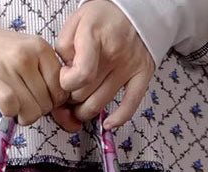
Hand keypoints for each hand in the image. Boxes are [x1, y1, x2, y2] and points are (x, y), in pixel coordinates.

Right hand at [0, 15, 69, 125]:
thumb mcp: (29, 56)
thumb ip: (49, 80)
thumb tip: (73, 123)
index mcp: (41, 47)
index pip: (62, 90)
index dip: (54, 103)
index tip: (41, 100)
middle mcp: (26, 54)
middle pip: (46, 104)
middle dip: (37, 110)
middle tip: (24, 102)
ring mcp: (7, 65)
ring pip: (31, 110)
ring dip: (23, 116)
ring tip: (14, 106)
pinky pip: (10, 106)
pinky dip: (10, 113)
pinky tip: (5, 107)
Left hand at [53, 0, 154, 129]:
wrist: (137, 10)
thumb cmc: (103, 18)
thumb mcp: (76, 22)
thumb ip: (64, 48)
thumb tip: (64, 74)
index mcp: (95, 37)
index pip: (80, 75)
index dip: (66, 83)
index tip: (65, 77)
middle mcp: (114, 54)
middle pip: (84, 94)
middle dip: (72, 97)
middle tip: (71, 91)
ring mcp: (129, 67)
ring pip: (100, 104)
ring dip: (85, 111)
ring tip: (80, 105)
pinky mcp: (142, 75)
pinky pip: (130, 105)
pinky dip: (118, 119)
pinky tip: (108, 124)